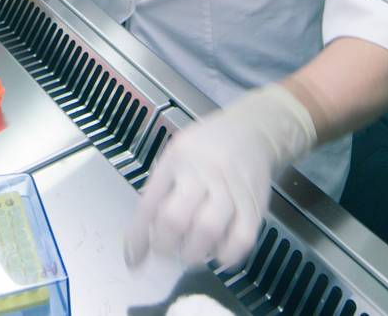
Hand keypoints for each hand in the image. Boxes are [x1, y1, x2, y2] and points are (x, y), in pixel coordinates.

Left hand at [124, 84, 316, 268]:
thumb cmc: (209, 146)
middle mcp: (202, 172)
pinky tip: (218, 252)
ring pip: (208, 230)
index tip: (133, 258)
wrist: (255, 128)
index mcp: (176, 159)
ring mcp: (230, 188)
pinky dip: (227, 255)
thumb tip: (144, 233)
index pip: (149, 202)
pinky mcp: (255, 204)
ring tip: (190, 253)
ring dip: (194, 253)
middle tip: (165, 250)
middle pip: (176, 218)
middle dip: (165, 245)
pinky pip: (242, 239)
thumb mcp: (177, 154)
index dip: (138, 237)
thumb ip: (162, 188)